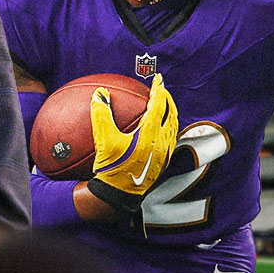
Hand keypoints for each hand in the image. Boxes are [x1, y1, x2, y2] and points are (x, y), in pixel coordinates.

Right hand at [86, 73, 178, 213]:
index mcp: (150, 133)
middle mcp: (162, 141)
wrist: (119, 194)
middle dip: (168, 100)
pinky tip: (159, 130)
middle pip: (172, 114)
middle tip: (161, 91)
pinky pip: (171, 139)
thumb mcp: (102, 139)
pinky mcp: (163, 163)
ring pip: (174, 127)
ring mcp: (165, 153)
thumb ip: (101, 114)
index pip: (158, 104)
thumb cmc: (111, 167)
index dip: (159, 89)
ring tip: (163, 107)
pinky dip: (168, 128)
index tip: (158, 78)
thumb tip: (99, 94)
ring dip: (170, 114)